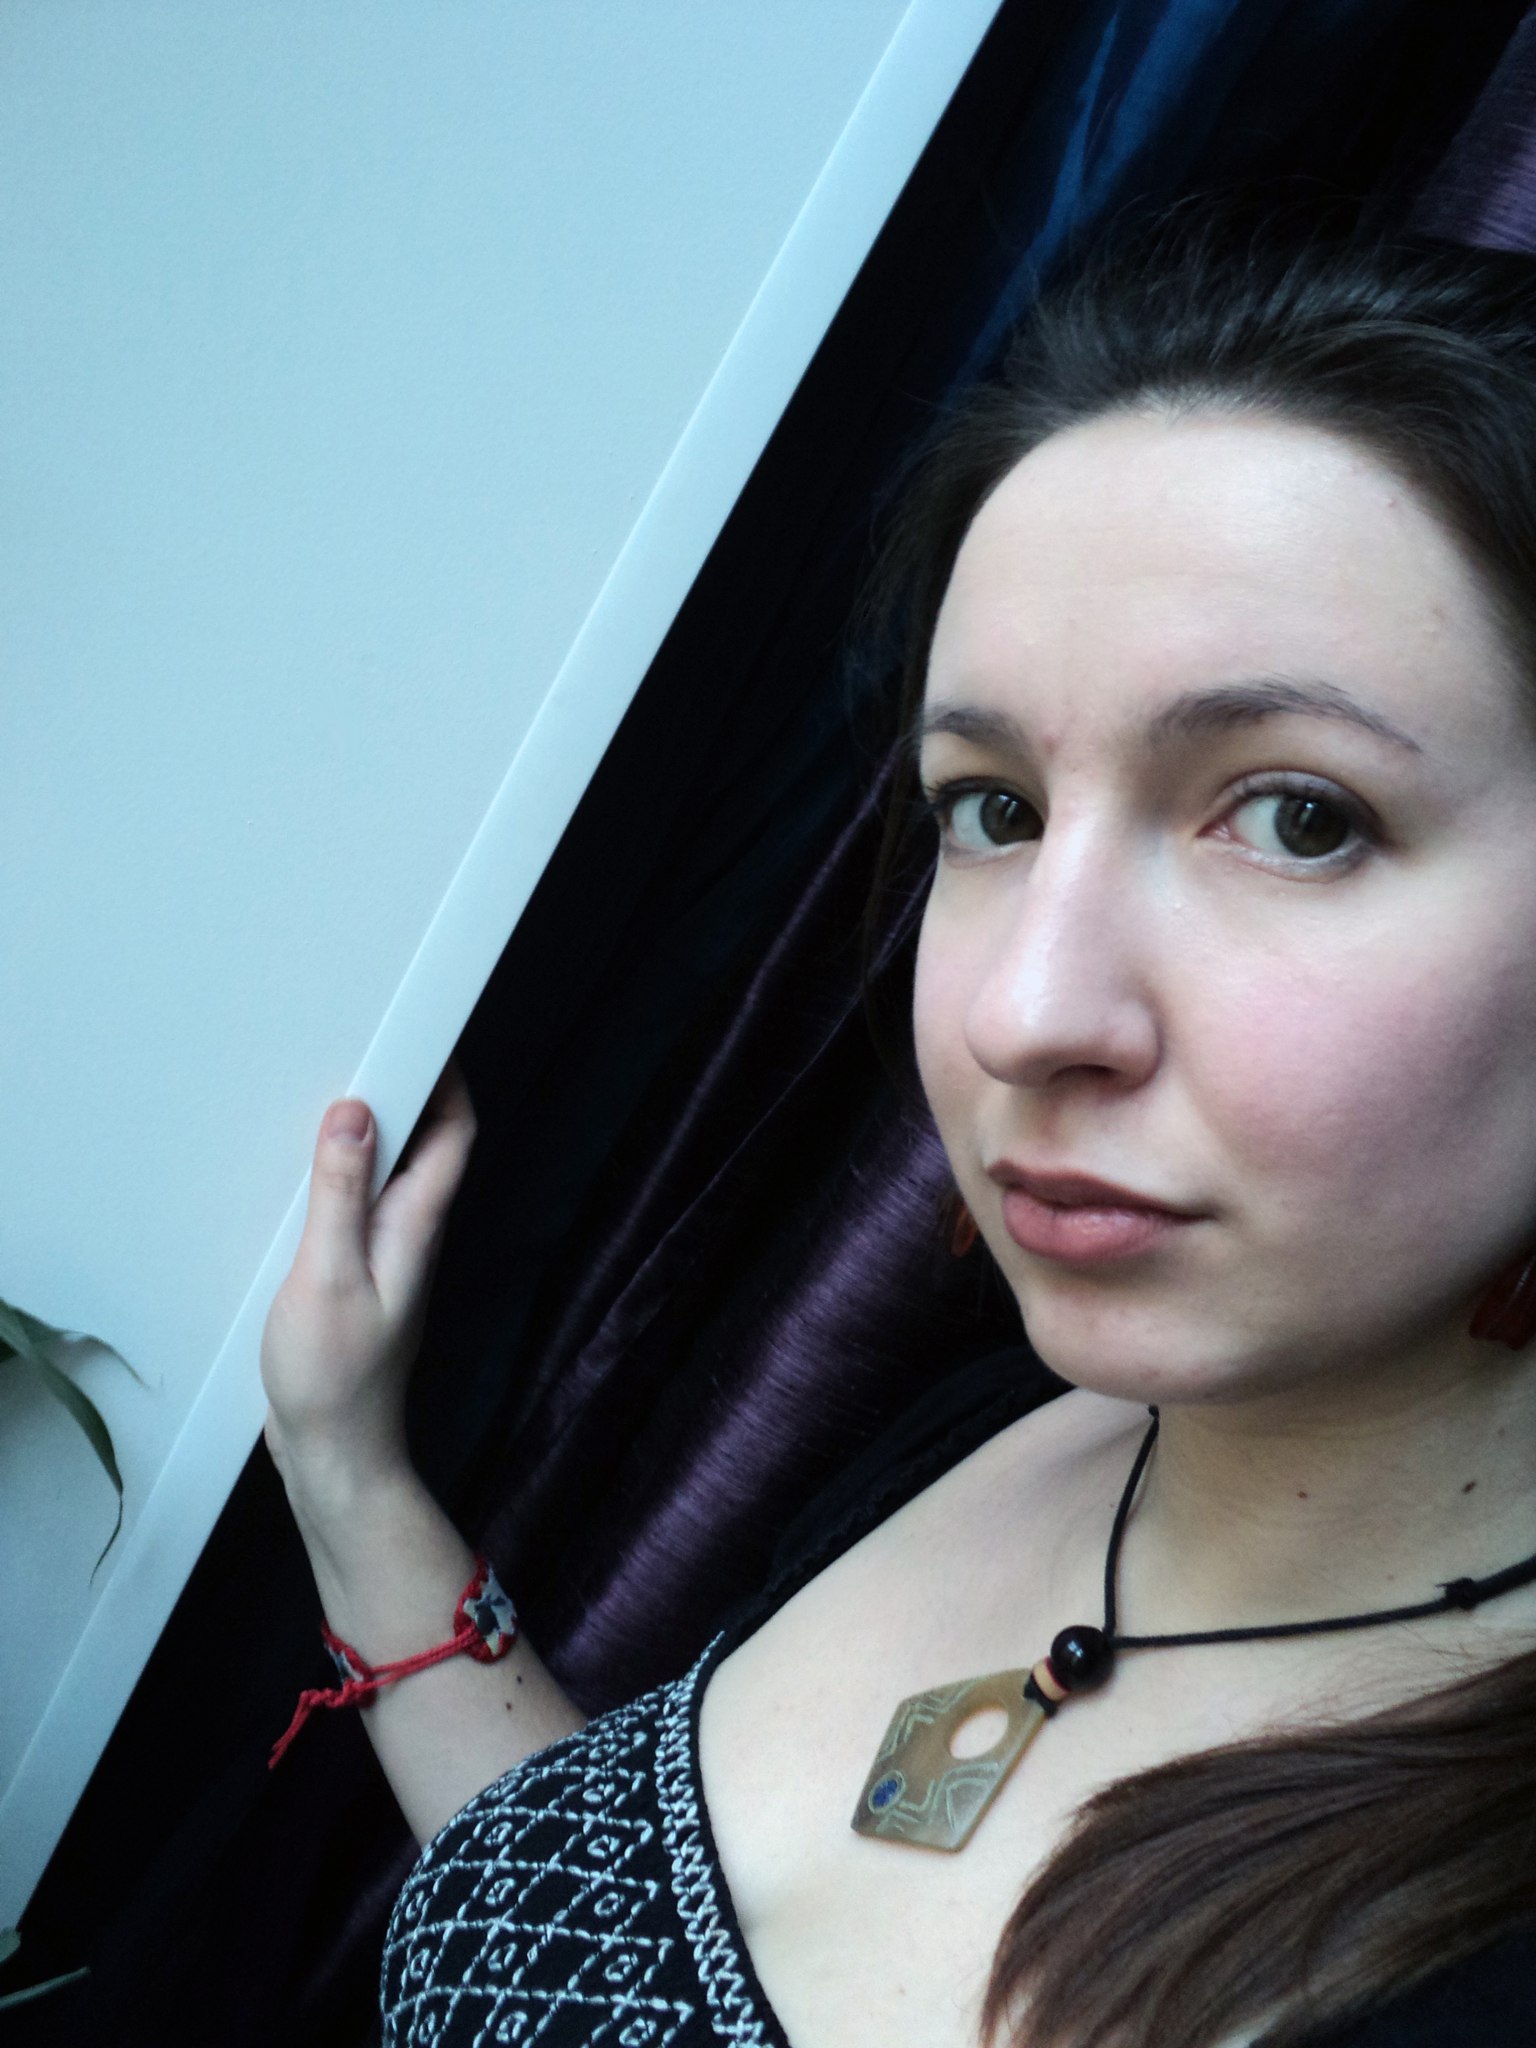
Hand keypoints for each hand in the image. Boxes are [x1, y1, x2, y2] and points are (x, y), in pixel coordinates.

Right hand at [261, 1060, 476, 1511]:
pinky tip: (303, 1169)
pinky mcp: (357, 1275)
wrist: (334, 1456)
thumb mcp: (327, 1276)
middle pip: (426, 1143)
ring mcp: (387, 1255)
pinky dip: (340, 1173)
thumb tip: (357, 1112)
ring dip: (370, 1130)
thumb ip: (341, 1193)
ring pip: (392, 1172)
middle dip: (406, 1089)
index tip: (422, 1028)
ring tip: (327, 1089)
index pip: (454, 1132)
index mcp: (416, 1225)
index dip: (449, 1076)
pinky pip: (360, 1204)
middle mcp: (411, 1232)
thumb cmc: (335, 1380)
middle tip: (364, 1043)